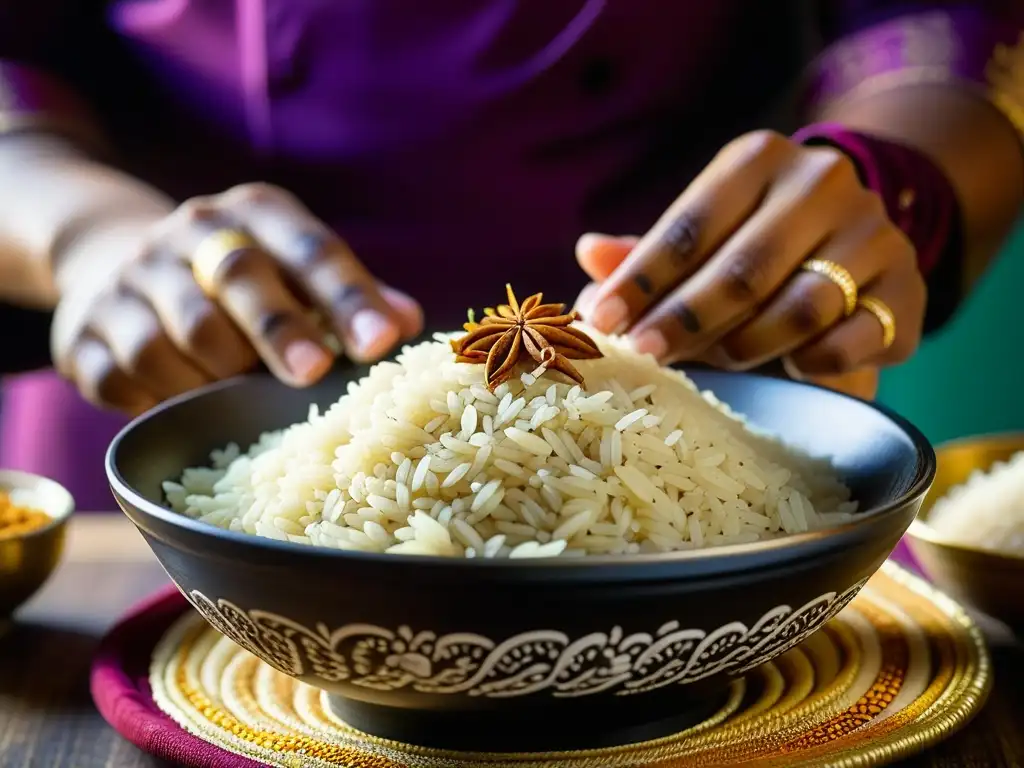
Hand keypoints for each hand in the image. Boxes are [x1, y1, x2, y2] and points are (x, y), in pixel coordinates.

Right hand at [52, 183, 422, 413]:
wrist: (115, 257)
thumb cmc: (239, 277)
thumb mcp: (295, 266)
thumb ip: (351, 295)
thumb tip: (408, 325)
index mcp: (252, 214)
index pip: (309, 248)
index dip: (347, 295)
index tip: (380, 341)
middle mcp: (187, 235)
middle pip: (235, 278)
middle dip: (278, 329)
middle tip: (313, 372)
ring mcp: (127, 282)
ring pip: (173, 336)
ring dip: (215, 375)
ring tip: (238, 392)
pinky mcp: (82, 332)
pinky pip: (120, 378)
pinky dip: (157, 399)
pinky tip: (182, 404)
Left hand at [575, 130, 925, 397]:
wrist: (854, 242)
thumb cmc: (754, 243)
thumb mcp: (701, 236)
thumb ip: (648, 252)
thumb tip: (589, 256)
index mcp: (759, 159)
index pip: (689, 224)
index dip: (641, 278)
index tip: (601, 319)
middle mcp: (822, 182)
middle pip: (743, 268)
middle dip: (684, 320)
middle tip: (644, 356)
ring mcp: (873, 233)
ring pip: (800, 306)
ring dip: (747, 346)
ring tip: (715, 364)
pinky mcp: (906, 290)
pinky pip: (856, 338)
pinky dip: (814, 362)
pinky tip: (789, 370)